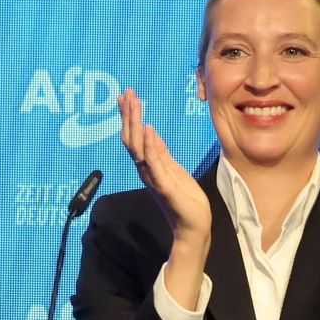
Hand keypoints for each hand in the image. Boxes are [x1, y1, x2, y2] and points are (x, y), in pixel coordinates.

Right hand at [119, 89, 211, 240]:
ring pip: (137, 147)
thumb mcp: (172, 168)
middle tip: (126, 94)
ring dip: (135, 124)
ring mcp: (153, 177)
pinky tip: (149, 128)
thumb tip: (150, 132)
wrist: (193, 226)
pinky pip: (154, 162)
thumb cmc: (184, 199)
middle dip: (128, 115)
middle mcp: (145, 170)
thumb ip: (160, 151)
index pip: (133, 137)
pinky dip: (149, 145)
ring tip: (134, 104)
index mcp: (148, 165)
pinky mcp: (164, 185)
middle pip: (130, 138)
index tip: (126, 96)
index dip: (129, 116)